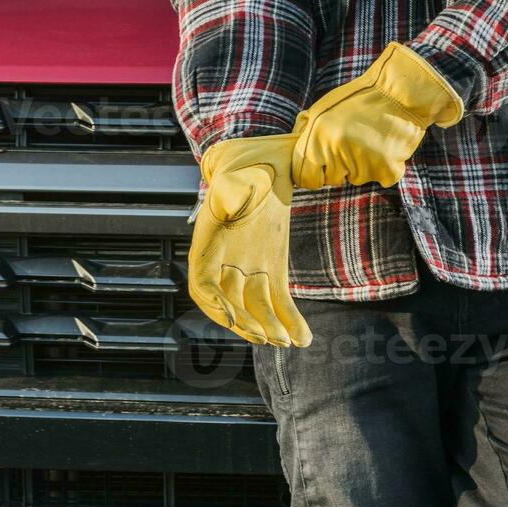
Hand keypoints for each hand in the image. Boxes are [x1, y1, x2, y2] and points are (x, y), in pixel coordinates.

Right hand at [188, 134, 312, 348]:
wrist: (266, 165)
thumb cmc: (246, 168)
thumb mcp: (235, 175)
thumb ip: (229, 190)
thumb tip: (227, 199)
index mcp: (209, 244)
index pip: (203, 283)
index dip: (214, 302)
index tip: (230, 317)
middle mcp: (224, 262)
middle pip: (228, 302)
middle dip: (244, 323)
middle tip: (265, 337)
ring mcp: (248, 269)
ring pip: (253, 307)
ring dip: (268, 327)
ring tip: (286, 342)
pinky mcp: (271, 270)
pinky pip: (278, 301)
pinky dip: (289, 320)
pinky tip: (304, 338)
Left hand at [291, 42, 463, 189]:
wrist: (400, 91)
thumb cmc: (359, 99)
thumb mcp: (321, 108)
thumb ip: (304, 131)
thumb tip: (293, 153)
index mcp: (317, 138)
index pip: (304, 177)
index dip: (311, 174)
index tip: (320, 168)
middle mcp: (336, 152)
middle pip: (330, 180)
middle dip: (338, 168)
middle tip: (352, 144)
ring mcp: (361, 162)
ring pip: (355, 179)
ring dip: (361, 165)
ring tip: (370, 139)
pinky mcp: (385, 169)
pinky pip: (380, 178)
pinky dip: (383, 166)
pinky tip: (385, 145)